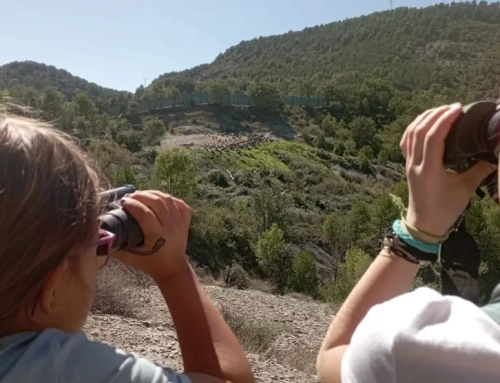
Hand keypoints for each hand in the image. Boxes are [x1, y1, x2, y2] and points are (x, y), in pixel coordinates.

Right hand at [112, 191, 191, 280]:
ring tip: (140, 195)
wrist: (172, 268)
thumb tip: (98, 234)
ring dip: (152, 194)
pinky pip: (179, 203)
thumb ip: (114, 246)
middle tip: (129, 197)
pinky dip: (168, 198)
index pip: (145, 213)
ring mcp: (180, 222)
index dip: (132, 204)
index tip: (122, 202)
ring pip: (167, 199)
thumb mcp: (130, 257)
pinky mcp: (186, 221)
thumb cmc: (149, 263)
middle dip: (141, 196)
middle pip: (157, 202)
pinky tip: (158, 198)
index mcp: (158, 236)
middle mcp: (171, 227)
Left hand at [400, 104, 495, 238]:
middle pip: (418, 131)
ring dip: (424, 118)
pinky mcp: (408, 165)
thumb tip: (494, 154)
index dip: (444, 120)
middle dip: (435, 114)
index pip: (432, 138)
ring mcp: (408, 164)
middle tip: (454, 107)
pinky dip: (415, 127)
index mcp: (429, 170)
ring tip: (441, 110)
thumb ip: (480, 170)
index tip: (458, 109)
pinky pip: (406, 141)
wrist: (424, 224)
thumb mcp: (465, 189)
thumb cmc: (445, 209)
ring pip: (410, 134)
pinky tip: (426, 122)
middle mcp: (415, 164)